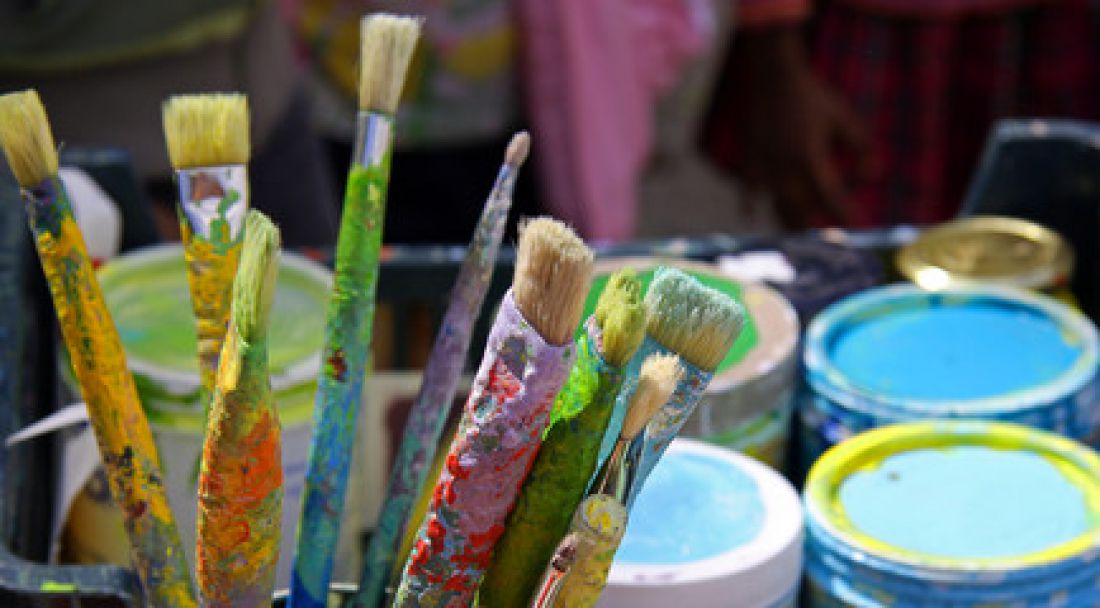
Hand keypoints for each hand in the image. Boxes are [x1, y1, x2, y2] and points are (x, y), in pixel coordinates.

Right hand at [726, 27, 870, 227]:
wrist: (773, 78)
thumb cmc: (811, 97)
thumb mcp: (843, 117)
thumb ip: (860, 146)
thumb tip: (872, 174)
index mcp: (811, 158)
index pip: (830, 195)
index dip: (844, 212)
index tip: (855, 224)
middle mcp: (786, 169)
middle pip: (801, 210)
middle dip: (815, 225)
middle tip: (826, 235)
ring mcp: (765, 167)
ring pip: (776, 205)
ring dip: (788, 221)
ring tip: (798, 232)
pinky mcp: (749, 161)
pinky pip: (748, 191)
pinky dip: (749, 206)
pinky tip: (750, 217)